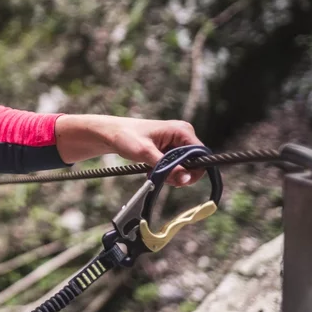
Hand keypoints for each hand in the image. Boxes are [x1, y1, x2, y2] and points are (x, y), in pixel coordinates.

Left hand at [56, 114, 204, 185]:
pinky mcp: (171, 149)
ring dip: (170, 175)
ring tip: (152, 172)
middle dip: (179, 174)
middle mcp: (184, 134)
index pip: (201, 155)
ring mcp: (177, 142)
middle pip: (194, 163)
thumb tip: (186, 178)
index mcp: (182, 131)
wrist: (111, 134)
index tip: (177, 180)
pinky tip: (152, 170)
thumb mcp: (145, 153)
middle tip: (162, 178)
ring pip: (184, 167)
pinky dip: (165, 172)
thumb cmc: (126, 137)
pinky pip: (176, 166)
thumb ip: (166, 167)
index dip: (193, 170)